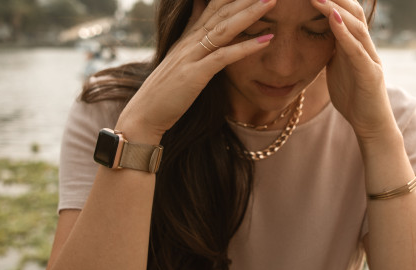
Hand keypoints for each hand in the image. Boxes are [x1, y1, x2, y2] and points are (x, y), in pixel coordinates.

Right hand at [116, 0, 276, 141]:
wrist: (144, 113)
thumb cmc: (165, 90)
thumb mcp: (179, 58)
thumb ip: (191, 35)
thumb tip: (200, 14)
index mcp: (188, 36)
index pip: (213, 6)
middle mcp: (190, 41)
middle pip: (221, 11)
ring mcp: (192, 56)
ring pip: (224, 28)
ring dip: (249, 14)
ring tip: (271, 1)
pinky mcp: (195, 74)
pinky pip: (223, 57)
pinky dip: (245, 47)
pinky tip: (265, 40)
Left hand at [311, 0, 397, 142]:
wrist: (371, 124)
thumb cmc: (354, 97)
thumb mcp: (337, 69)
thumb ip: (330, 52)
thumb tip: (315, 38)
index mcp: (354, 45)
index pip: (343, 14)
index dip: (330, 1)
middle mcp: (364, 46)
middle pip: (352, 12)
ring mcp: (369, 58)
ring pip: (355, 26)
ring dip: (335, 9)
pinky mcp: (370, 73)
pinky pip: (356, 49)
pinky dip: (344, 33)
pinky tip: (332, 19)